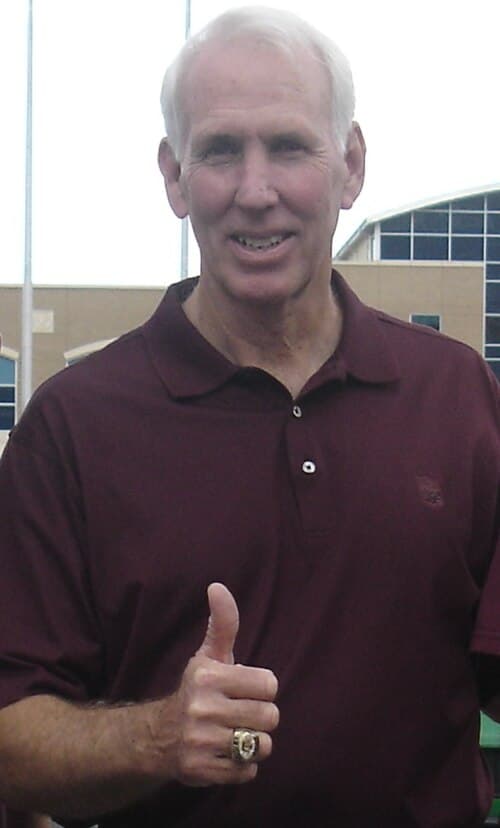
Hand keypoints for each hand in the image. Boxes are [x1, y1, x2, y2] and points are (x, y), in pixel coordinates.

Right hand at [168, 583, 278, 785]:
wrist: (157, 736)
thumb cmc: (197, 690)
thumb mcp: (209, 655)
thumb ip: (223, 623)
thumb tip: (218, 586)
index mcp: (208, 677)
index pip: (269, 684)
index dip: (262, 689)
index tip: (246, 690)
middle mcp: (203, 709)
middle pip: (269, 717)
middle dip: (261, 717)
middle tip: (243, 715)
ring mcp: (201, 742)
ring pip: (262, 745)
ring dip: (254, 743)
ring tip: (237, 735)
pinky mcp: (202, 772)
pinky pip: (248, 771)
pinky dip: (243, 766)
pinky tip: (227, 753)